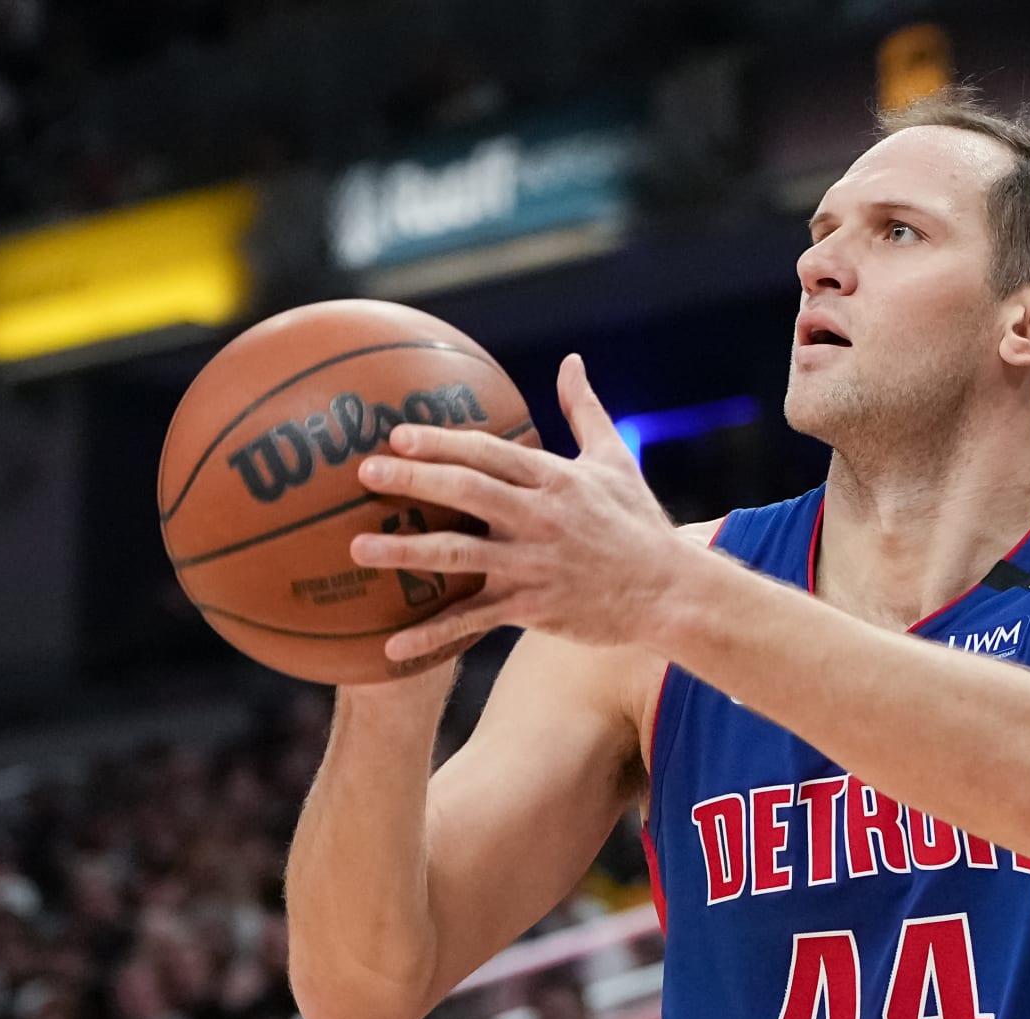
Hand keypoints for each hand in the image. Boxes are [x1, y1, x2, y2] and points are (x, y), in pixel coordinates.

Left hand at [348, 354, 688, 658]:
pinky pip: (473, 621)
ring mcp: (533, 565)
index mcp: (556, 480)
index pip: (490, 454)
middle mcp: (540, 518)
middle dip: (414, 482)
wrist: (670, 591)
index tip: (399, 436)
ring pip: (460, 556)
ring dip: (407, 552)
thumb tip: (571, 362)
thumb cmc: (639, 523)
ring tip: (359, 547)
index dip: (442, 444)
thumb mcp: (616, 459)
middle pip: (468, 494)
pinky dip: (432, 634)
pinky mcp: (532, 607)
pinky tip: (391, 645)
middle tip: (366, 474)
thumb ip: (585, 410)